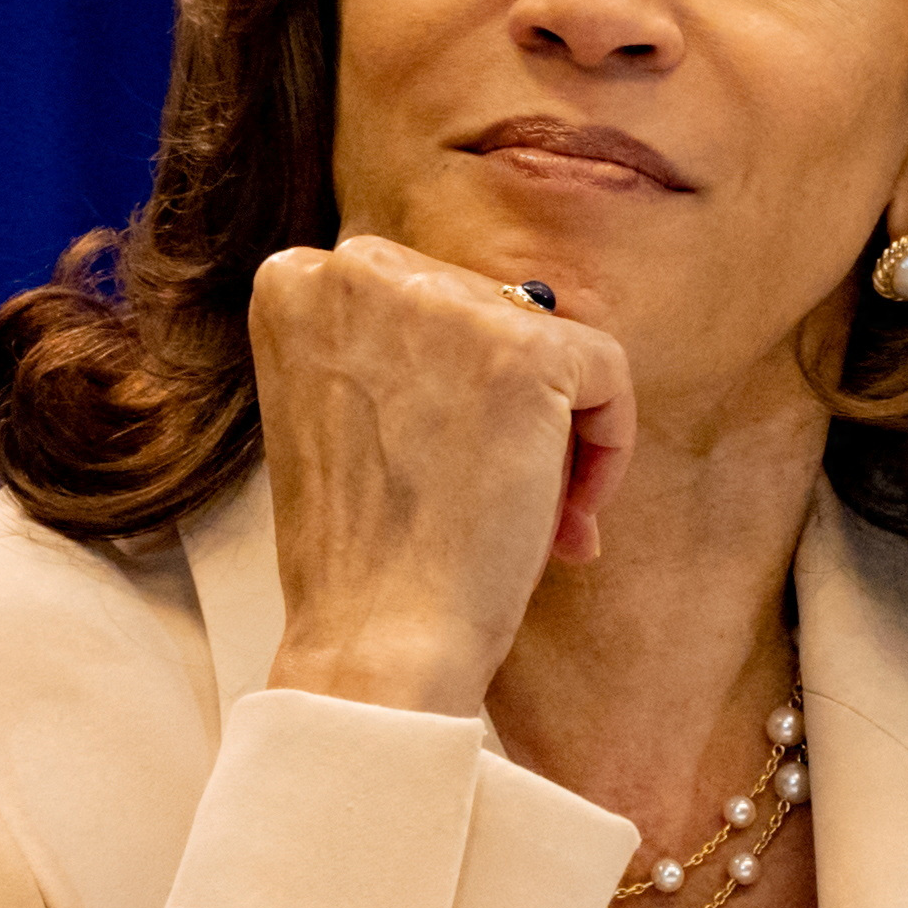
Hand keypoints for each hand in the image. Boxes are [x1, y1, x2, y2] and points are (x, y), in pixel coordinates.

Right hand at [247, 235, 635, 715]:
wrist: (376, 637)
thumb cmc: (364, 551)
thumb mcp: (348, 414)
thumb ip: (401, 352)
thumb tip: (515, 314)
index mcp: (296, 283)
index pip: (426, 302)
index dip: (456, 389)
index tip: (447, 464)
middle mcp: (356, 270)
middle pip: (490, 313)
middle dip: (510, 411)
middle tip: (496, 505)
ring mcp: (439, 305)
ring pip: (550, 345)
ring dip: (558, 439)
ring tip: (535, 524)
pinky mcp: (521, 350)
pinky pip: (607, 372)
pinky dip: (610, 448)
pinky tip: (570, 519)